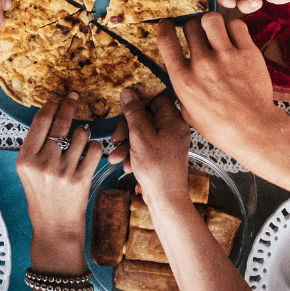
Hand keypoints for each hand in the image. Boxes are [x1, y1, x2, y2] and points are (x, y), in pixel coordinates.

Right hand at [17, 93, 102, 242]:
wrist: (54, 226)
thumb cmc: (42, 196)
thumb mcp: (28, 171)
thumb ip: (35, 145)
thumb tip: (50, 113)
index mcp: (25, 159)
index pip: (40, 121)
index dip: (52, 105)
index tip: (58, 98)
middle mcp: (42, 163)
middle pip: (60, 122)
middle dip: (70, 104)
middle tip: (75, 96)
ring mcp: (62, 172)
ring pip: (81, 134)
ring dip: (84, 132)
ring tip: (80, 140)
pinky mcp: (81, 179)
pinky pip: (94, 150)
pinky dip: (94, 147)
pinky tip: (89, 151)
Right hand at [108, 88, 190, 205]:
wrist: (165, 199)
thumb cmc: (157, 169)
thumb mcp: (140, 136)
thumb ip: (133, 112)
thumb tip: (128, 92)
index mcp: (174, 121)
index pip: (156, 98)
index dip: (139, 98)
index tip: (123, 102)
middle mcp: (173, 129)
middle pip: (146, 116)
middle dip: (127, 128)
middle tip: (116, 137)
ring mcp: (168, 142)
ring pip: (142, 132)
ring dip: (126, 143)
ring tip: (115, 157)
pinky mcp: (161, 154)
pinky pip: (144, 145)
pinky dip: (132, 153)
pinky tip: (125, 164)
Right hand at [159, 15, 281, 153]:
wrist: (253, 130)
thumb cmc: (221, 126)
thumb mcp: (188, 112)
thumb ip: (181, 89)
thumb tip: (178, 73)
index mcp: (183, 79)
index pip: (166, 41)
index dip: (165, 27)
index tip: (167, 24)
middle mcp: (202, 64)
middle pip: (190, 25)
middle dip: (193, 27)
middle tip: (200, 35)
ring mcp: (225, 56)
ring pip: (211, 19)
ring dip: (212, 23)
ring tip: (217, 32)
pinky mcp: (247, 53)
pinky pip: (236, 25)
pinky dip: (234, 28)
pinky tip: (235, 39)